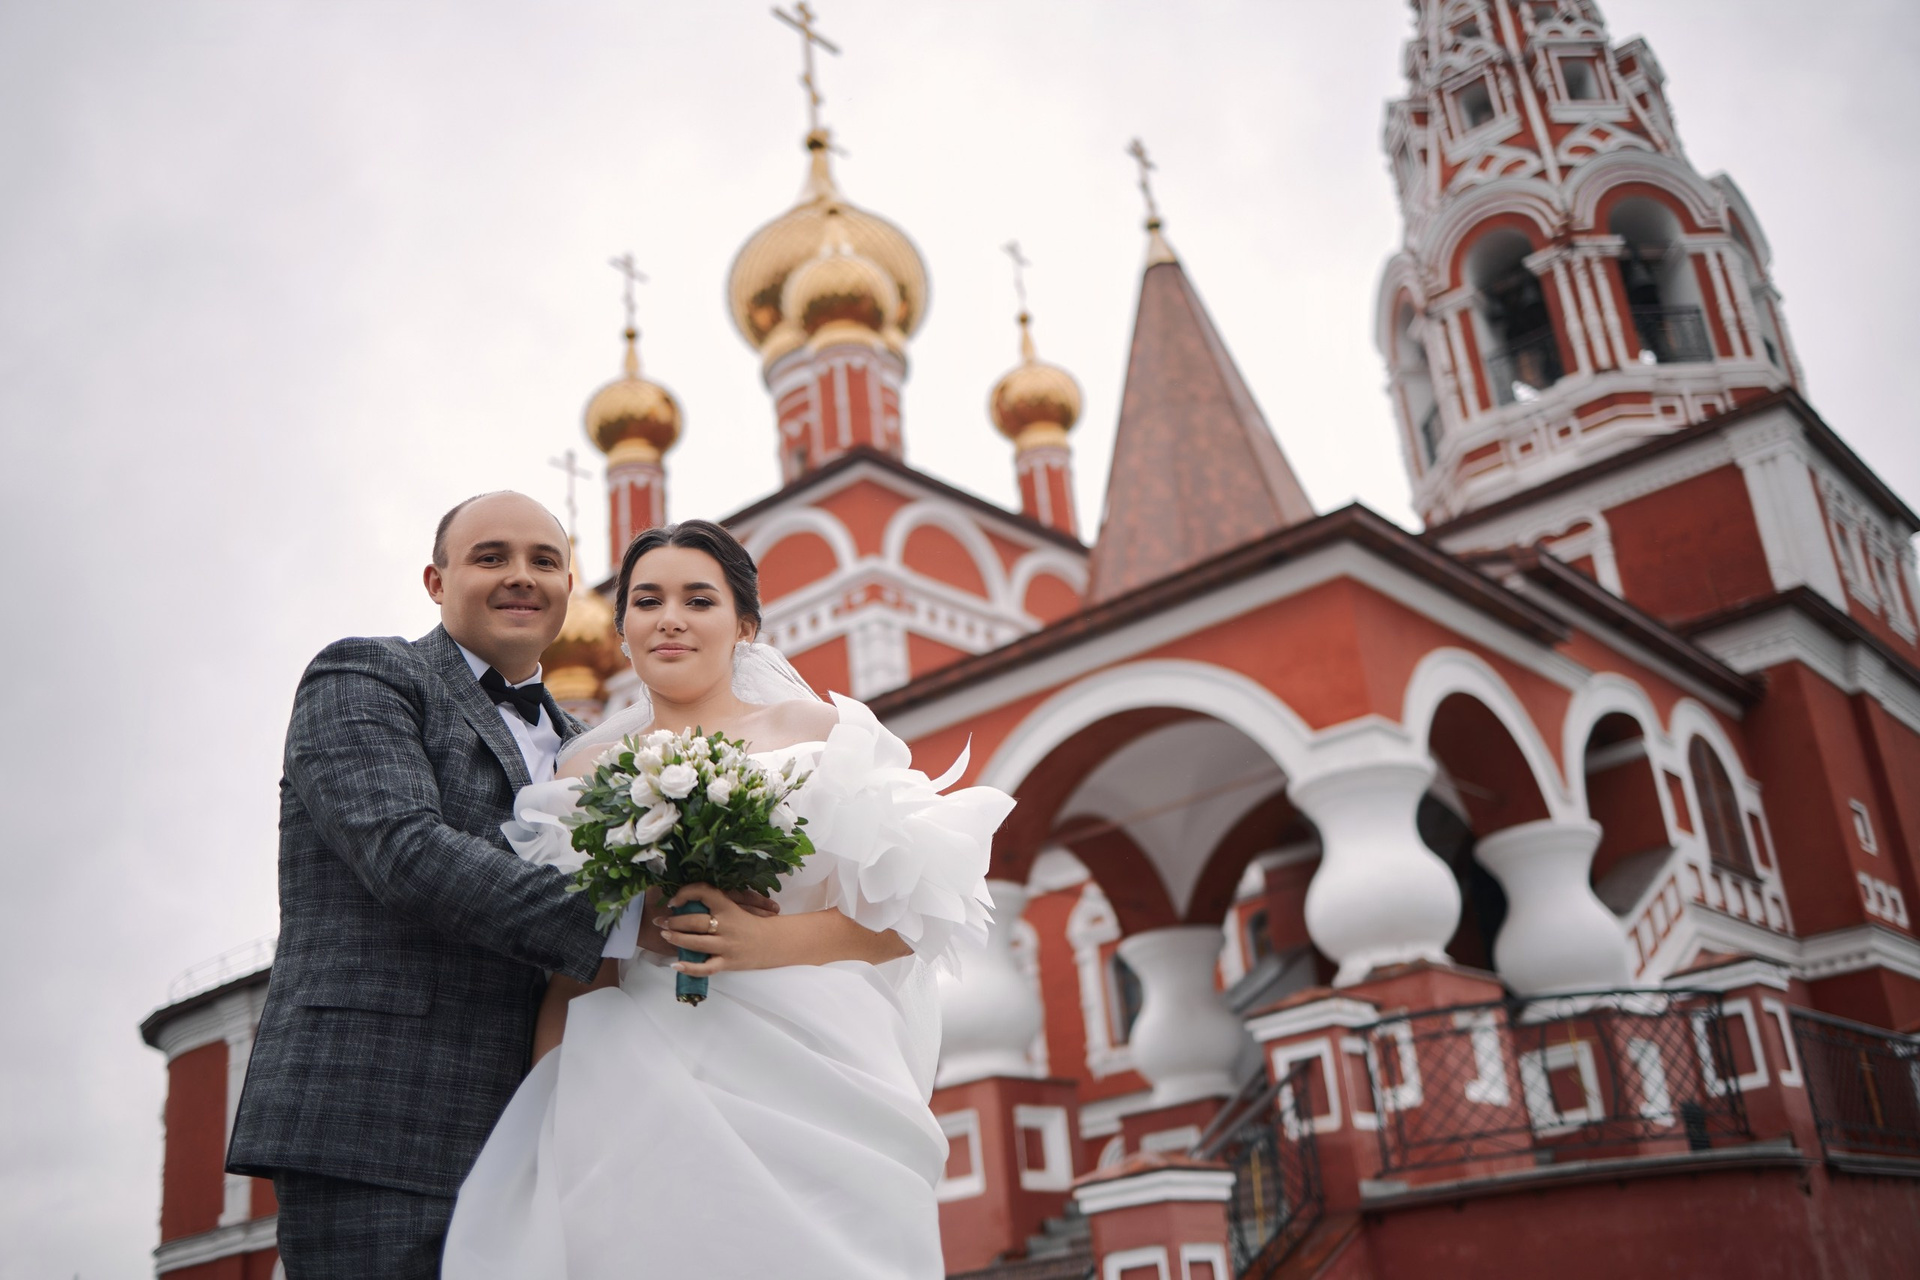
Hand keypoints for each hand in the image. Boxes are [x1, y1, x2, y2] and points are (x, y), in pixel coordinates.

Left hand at [657, 883, 912, 974]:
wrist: (783, 944)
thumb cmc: (764, 922)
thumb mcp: (747, 905)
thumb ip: (727, 899)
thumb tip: (702, 889)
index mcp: (732, 907)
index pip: (704, 892)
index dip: (685, 893)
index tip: (672, 897)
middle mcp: (727, 926)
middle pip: (693, 921)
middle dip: (672, 920)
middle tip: (658, 919)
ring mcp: (727, 946)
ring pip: (694, 943)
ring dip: (675, 938)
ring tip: (664, 935)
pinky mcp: (729, 964)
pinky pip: (705, 967)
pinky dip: (688, 967)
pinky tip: (674, 965)